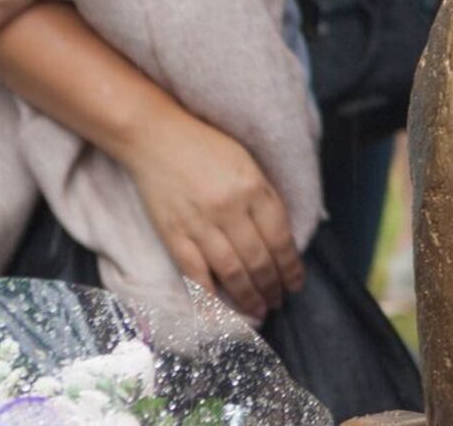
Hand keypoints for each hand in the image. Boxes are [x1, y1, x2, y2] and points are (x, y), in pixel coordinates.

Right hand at [122, 117, 301, 319]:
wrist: (156, 137)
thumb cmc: (206, 146)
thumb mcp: (247, 162)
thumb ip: (263, 197)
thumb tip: (279, 235)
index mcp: (254, 188)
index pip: (280, 238)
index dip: (290, 267)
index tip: (295, 283)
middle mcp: (231, 209)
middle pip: (259, 259)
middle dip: (272, 286)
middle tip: (278, 301)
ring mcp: (200, 224)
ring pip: (232, 271)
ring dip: (249, 296)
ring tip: (260, 310)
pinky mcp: (174, 235)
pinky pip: (195, 275)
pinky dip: (209, 299)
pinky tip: (221, 315)